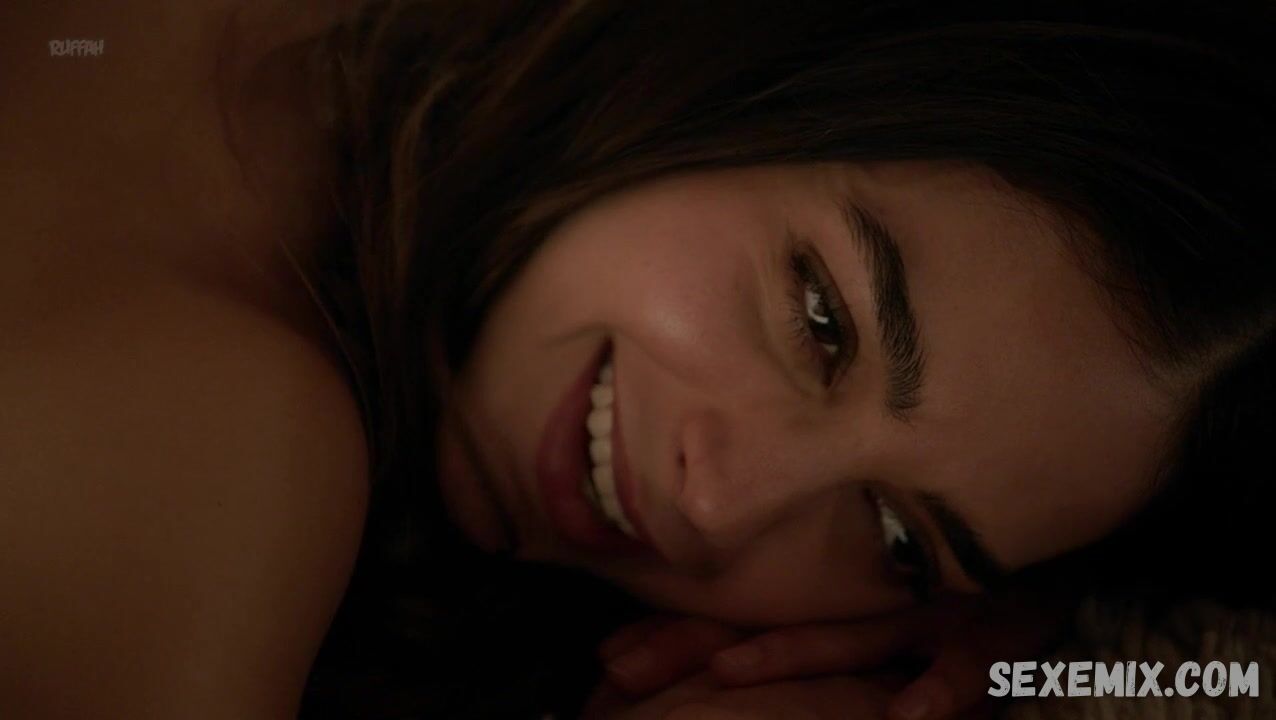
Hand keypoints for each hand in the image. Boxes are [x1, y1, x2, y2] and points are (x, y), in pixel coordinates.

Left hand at [591, 585, 1075, 719]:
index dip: (675, 635)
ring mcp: (931, 605)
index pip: (742, 614)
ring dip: (797, 655)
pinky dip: (948, 682)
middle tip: (620, 670)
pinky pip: (977, 656)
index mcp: (838, 592)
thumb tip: (714, 660)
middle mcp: (873, 596)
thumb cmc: (958, 570)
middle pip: (775, 624)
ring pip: (855, 633)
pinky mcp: (1003, 620)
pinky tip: (913, 713)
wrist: (1055, 528)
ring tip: (732, 674)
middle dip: (695, 647)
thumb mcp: (884, 597)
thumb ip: (815, 628)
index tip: (607, 657)